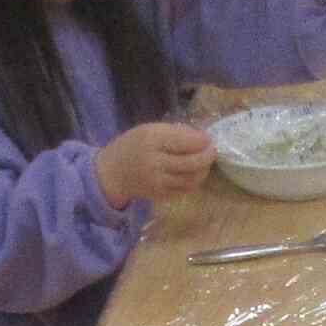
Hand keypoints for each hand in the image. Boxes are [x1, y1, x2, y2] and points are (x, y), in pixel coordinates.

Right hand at [94, 121, 214, 210]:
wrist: (113, 172)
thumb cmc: (132, 146)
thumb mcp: (149, 130)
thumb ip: (174, 132)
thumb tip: (201, 138)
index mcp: (152, 140)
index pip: (186, 142)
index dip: (202, 141)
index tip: (208, 139)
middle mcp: (156, 162)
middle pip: (192, 162)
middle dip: (207, 157)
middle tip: (213, 151)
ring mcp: (158, 182)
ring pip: (192, 179)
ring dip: (203, 171)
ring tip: (205, 163)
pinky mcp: (160, 195)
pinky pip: (185, 190)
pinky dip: (194, 182)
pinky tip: (193, 174)